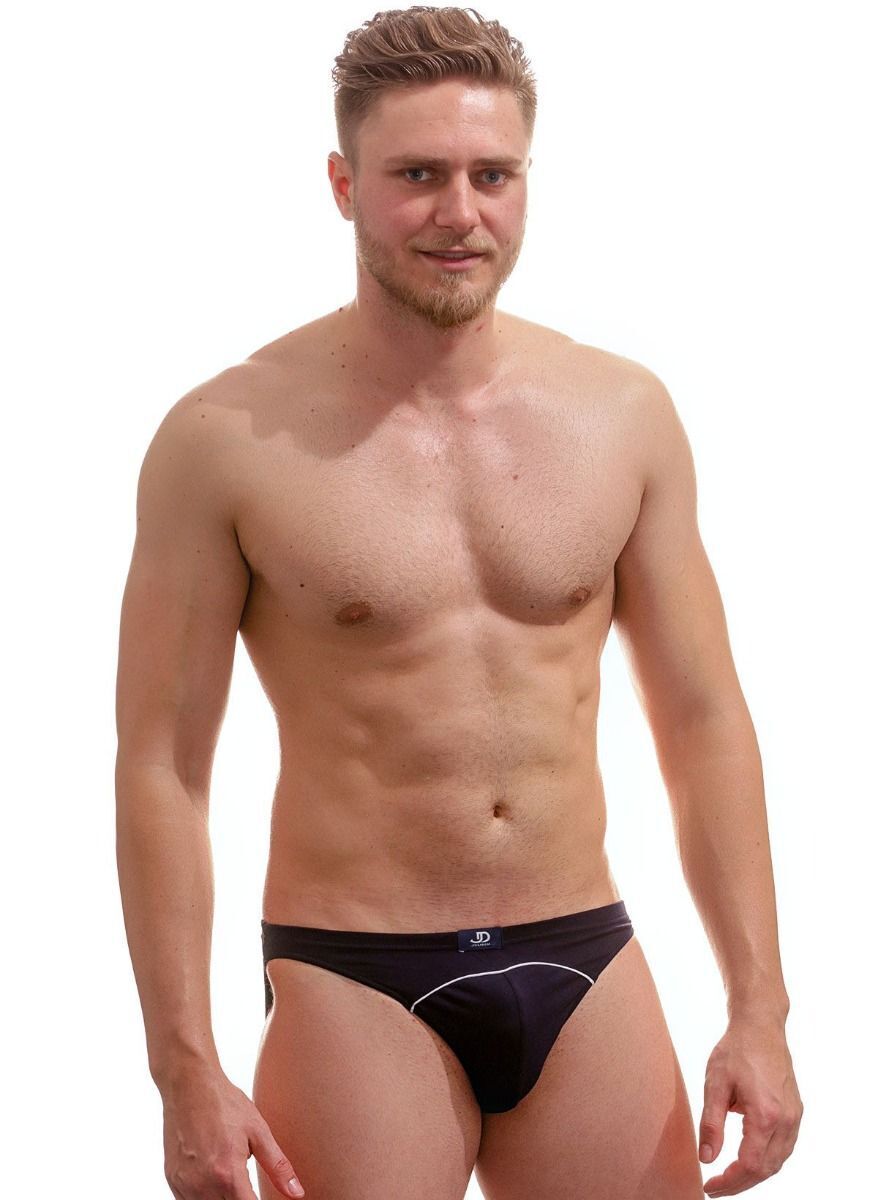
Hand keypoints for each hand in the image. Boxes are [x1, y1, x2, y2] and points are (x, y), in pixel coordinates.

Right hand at [160, 1068, 304, 1198]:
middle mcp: (203, 1186)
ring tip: (229, 1174)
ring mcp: (183, 1185)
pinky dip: (205, 1196)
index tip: (263, 1197)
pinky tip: (213, 1178)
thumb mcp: (259, 1131)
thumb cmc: (225, 1104)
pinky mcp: (172, 1180)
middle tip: (248, 1184)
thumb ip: (278, 1167)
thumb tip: (297, 1193)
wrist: (189, 1084)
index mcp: (228, 1175)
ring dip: (223, 1199)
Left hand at [699, 1017, 802, 1195]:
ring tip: (730, 1177)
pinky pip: (785, 1146)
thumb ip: (711, 1124)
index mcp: (765, 1115)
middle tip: (717, 1187)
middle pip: (767, 1169)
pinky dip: (768, 1159)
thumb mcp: (715, 1084)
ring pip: (779, 1161)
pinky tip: (749, 1157)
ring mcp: (794, 1116)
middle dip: (741, 1183)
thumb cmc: (736, 1050)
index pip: (750, 1165)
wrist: (760, 1025)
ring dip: (755, 1174)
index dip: (729, 1182)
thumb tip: (706, 1159)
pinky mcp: (796, 1111)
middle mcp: (786, 1120)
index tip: (709, 1186)